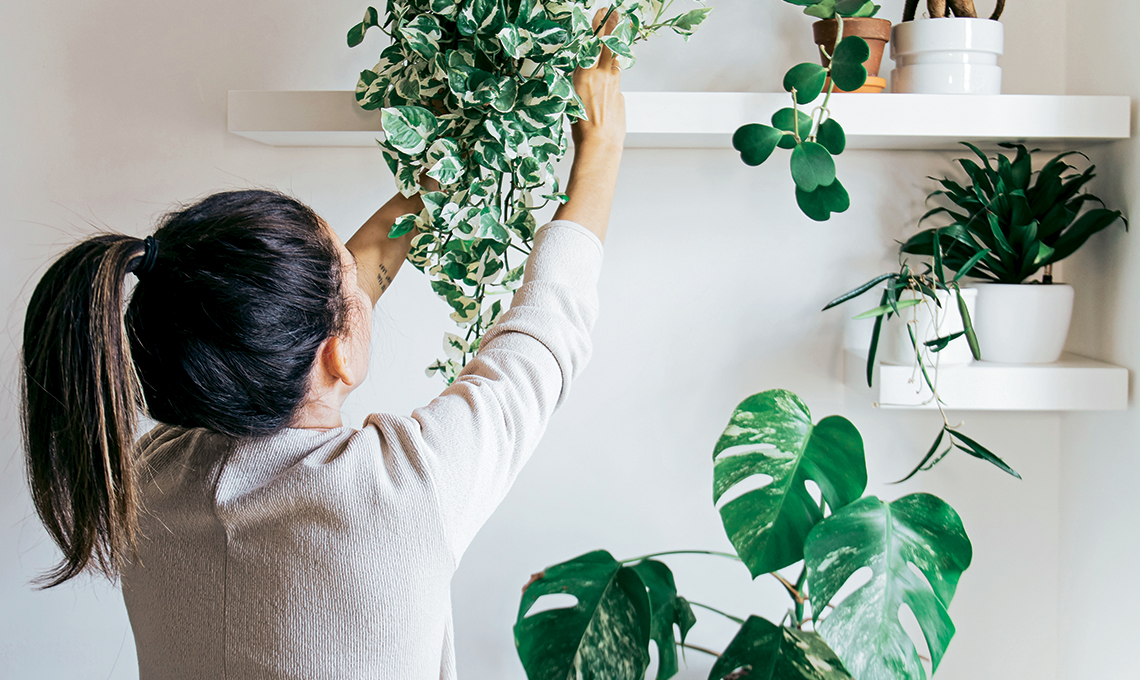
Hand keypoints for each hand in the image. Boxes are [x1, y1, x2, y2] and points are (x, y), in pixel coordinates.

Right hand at [571, 8, 625, 150]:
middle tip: (616, 12)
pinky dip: (611, 79)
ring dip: (613, 50)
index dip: (599, 26)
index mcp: (585, 75)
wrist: (600, 144)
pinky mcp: (620, 97)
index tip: (602, 12)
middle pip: (609, 45)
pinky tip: (606, 84)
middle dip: (612, 26)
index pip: (593, 43)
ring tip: (614, 38)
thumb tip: (586, 77)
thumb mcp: (571, 99)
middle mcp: (601, 76)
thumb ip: (580, 83)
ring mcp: (614, 86)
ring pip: (614, 62)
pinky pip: (615, 83)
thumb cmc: (581, 128)